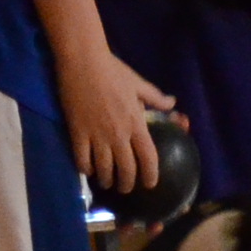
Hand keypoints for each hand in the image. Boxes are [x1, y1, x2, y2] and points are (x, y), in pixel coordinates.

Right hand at [59, 44, 176, 193]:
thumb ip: (156, 98)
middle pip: (126, 169)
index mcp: (136, 123)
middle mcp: (119, 135)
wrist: (83, 62)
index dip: (150, 174)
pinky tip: (88, 170)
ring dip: (106, 180)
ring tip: (107, 183)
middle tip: (126, 188)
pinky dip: (86, 169)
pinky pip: (82, 160)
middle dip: (127, 183)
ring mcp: (97, 136)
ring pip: (104, 169)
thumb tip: (173, 103)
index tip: (151, 183)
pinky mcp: (77, 134)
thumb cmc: (113, 71)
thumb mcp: (139, 84)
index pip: (148, 157)